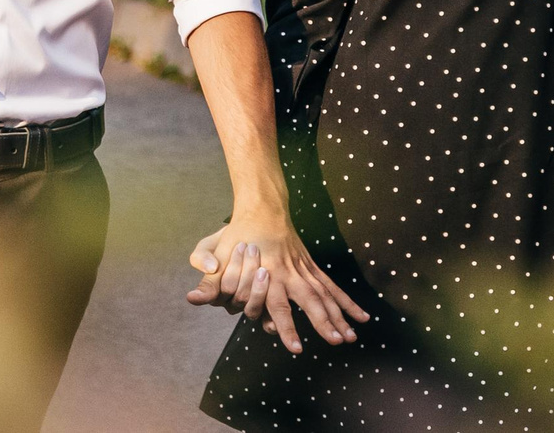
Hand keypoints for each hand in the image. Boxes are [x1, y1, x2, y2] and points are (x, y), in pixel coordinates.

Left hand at [185, 209, 369, 352]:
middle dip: (323, 322)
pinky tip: (361, 317)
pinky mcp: (311, 267)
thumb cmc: (237, 234)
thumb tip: (191, 299)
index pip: (277, 304)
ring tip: (352, 337)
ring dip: (339, 316)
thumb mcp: (216, 252)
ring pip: (325, 294)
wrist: (262, 207)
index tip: (296, 347)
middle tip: (337, 341)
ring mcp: (303, 269)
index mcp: (268, 272)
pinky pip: (331, 287)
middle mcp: (289, 273)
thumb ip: (206, 278)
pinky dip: (347, 302)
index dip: (286, 326)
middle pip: (310, 300)